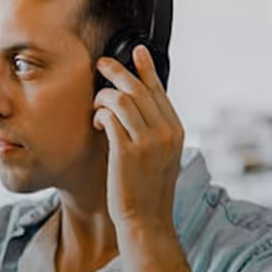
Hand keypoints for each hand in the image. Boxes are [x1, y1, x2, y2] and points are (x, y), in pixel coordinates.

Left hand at [93, 45, 184, 231]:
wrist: (146, 220)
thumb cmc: (148, 191)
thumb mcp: (162, 157)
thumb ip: (155, 132)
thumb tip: (140, 108)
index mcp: (175, 130)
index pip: (159, 90)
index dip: (146, 68)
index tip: (137, 51)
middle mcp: (165, 132)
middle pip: (139, 88)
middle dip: (118, 72)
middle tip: (101, 64)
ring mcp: (148, 141)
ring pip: (123, 99)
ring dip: (104, 96)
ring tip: (96, 104)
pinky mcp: (127, 152)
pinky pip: (110, 118)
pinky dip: (100, 114)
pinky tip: (96, 121)